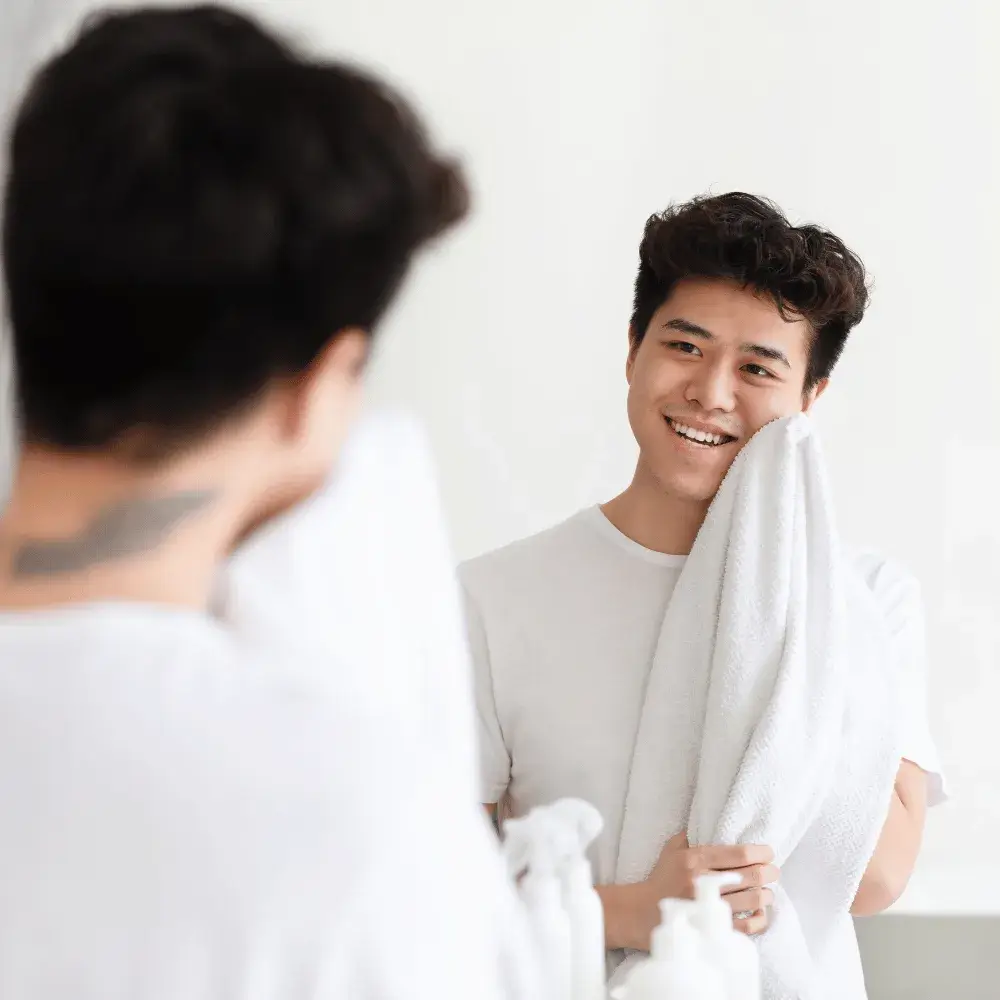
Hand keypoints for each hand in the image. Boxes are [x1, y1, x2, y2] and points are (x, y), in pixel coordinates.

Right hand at [602, 832, 777, 949]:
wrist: (641, 913)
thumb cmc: (660, 879)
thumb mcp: (671, 850)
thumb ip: (691, 836)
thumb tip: (711, 822)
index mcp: (695, 859)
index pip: (739, 853)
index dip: (761, 853)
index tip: (768, 853)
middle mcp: (703, 882)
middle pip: (751, 876)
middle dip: (769, 873)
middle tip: (774, 872)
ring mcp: (708, 907)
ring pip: (753, 900)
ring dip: (766, 895)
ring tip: (766, 891)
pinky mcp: (712, 929)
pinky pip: (747, 926)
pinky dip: (759, 919)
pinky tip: (759, 912)